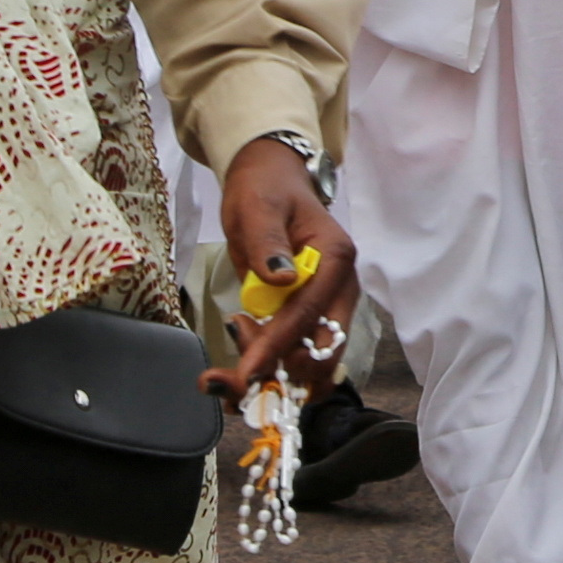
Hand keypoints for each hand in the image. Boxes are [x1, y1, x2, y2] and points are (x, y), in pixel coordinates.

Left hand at [204, 138, 357, 399]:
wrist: (269, 183)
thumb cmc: (264, 191)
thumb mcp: (257, 208)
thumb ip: (267, 242)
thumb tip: (282, 279)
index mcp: (335, 259)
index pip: (309, 314)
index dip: (278, 346)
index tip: (246, 373)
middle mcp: (339, 289)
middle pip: (320, 349)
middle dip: (278, 371)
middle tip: (227, 379)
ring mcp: (326, 306)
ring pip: (310, 360)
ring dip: (272, 377)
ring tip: (223, 377)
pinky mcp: (308, 317)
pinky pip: (296, 354)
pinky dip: (271, 370)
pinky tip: (237, 370)